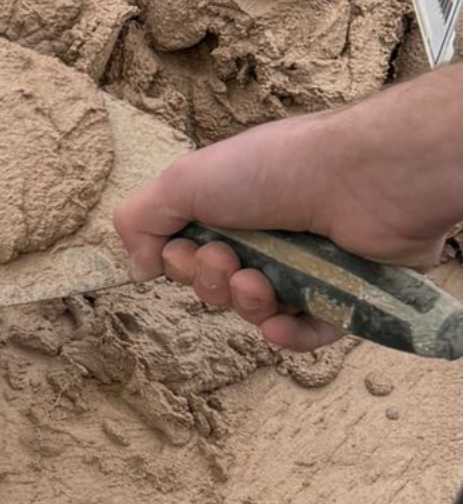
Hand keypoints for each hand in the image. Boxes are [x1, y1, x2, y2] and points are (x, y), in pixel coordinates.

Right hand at [113, 103, 452, 351]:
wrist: (365, 177)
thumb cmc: (274, 170)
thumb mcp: (182, 180)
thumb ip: (139, 220)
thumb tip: (139, 271)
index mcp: (230, 204)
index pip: (188, 252)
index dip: (179, 261)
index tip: (188, 247)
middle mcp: (266, 233)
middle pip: (218, 284)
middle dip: (211, 282)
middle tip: (229, 262)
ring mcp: (307, 264)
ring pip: (258, 309)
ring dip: (247, 303)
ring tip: (261, 284)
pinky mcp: (346, 292)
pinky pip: (307, 330)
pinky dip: (287, 333)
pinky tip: (278, 324)